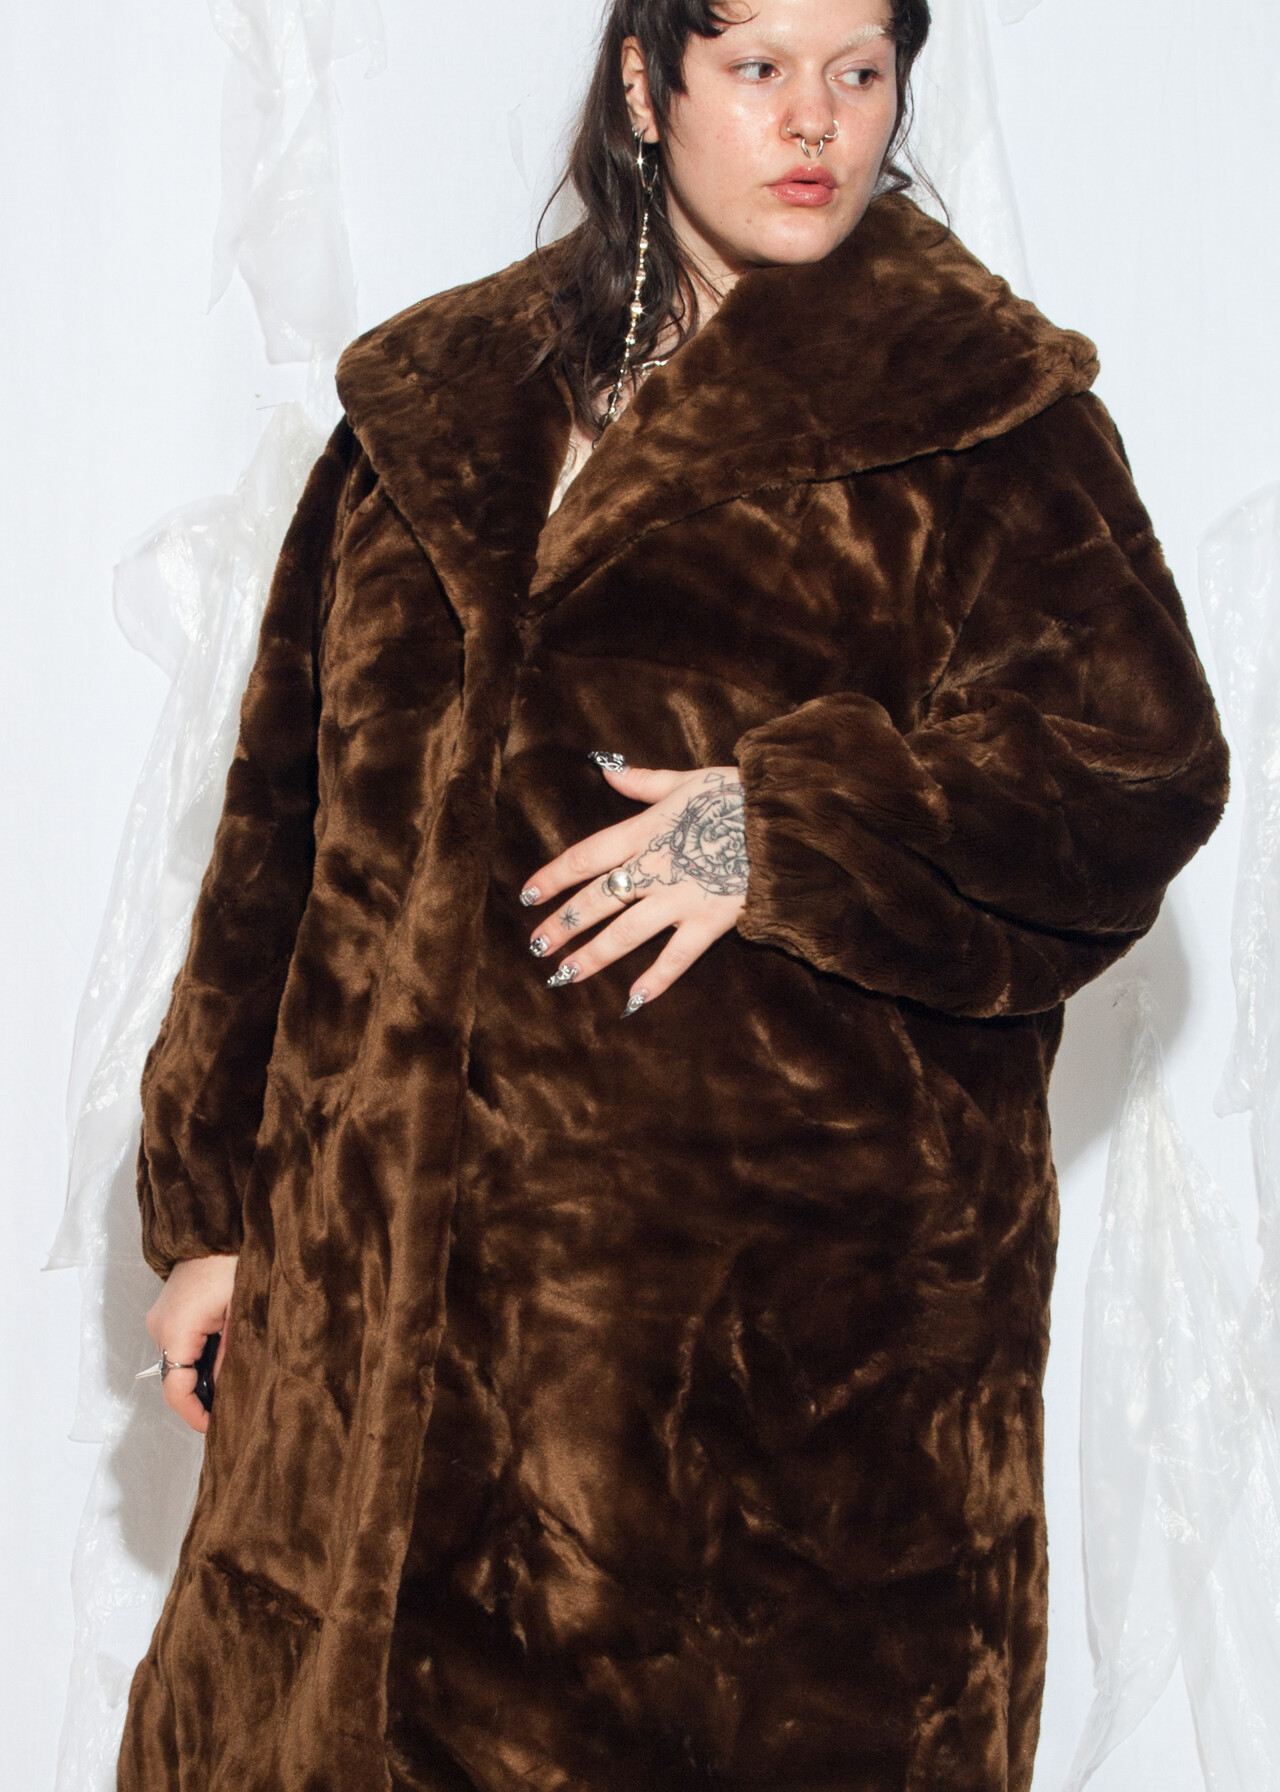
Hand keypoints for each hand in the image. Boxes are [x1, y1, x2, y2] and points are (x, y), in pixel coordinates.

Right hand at [144, 1254, 237, 1434]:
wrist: (216, 1229)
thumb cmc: (232, 1263)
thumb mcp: (240, 1313)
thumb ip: (230, 1356)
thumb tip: (224, 1392)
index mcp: (176, 1329)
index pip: (175, 1389)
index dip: (194, 1414)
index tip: (215, 1428)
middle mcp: (159, 1327)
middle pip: (174, 1380)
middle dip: (200, 1398)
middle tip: (232, 1409)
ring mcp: (160, 1319)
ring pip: (177, 1365)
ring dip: (199, 1377)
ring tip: (231, 1384)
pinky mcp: (167, 1313)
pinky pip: (179, 1347)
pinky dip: (196, 1359)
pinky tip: (221, 1359)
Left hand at [522, 762, 748, 1011]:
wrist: (785, 819)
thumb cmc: (738, 795)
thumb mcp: (687, 780)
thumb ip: (643, 782)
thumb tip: (607, 769)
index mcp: (644, 832)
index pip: (585, 858)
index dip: (553, 877)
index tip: (528, 894)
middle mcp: (654, 868)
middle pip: (597, 900)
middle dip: (563, 924)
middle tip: (537, 946)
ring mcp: (681, 898)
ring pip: (625, 933)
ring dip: (592, 956)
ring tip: (563, 975)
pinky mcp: (710, 921)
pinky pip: (677, 957)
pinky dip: (655, 981)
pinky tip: (632, 1001)